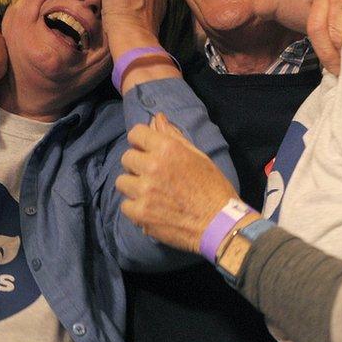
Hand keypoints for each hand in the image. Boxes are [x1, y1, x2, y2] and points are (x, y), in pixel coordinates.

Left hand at [117, 113, 237, 252]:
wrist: (219, 223)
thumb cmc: (213, 188)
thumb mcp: (198, 156)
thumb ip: (174, 137)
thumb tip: (157, 118)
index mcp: (168, 149)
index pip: (136, 133)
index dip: (141, 141)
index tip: (146, 150)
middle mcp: (153, 166)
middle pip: (127, 158)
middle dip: (137, 165)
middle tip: (151, 176)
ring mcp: (144, 191)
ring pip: (122, 181)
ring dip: (133, 186)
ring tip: (150, 193)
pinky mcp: (141, 213)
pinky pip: (125, 206)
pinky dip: (135, 209)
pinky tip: (150, 209)